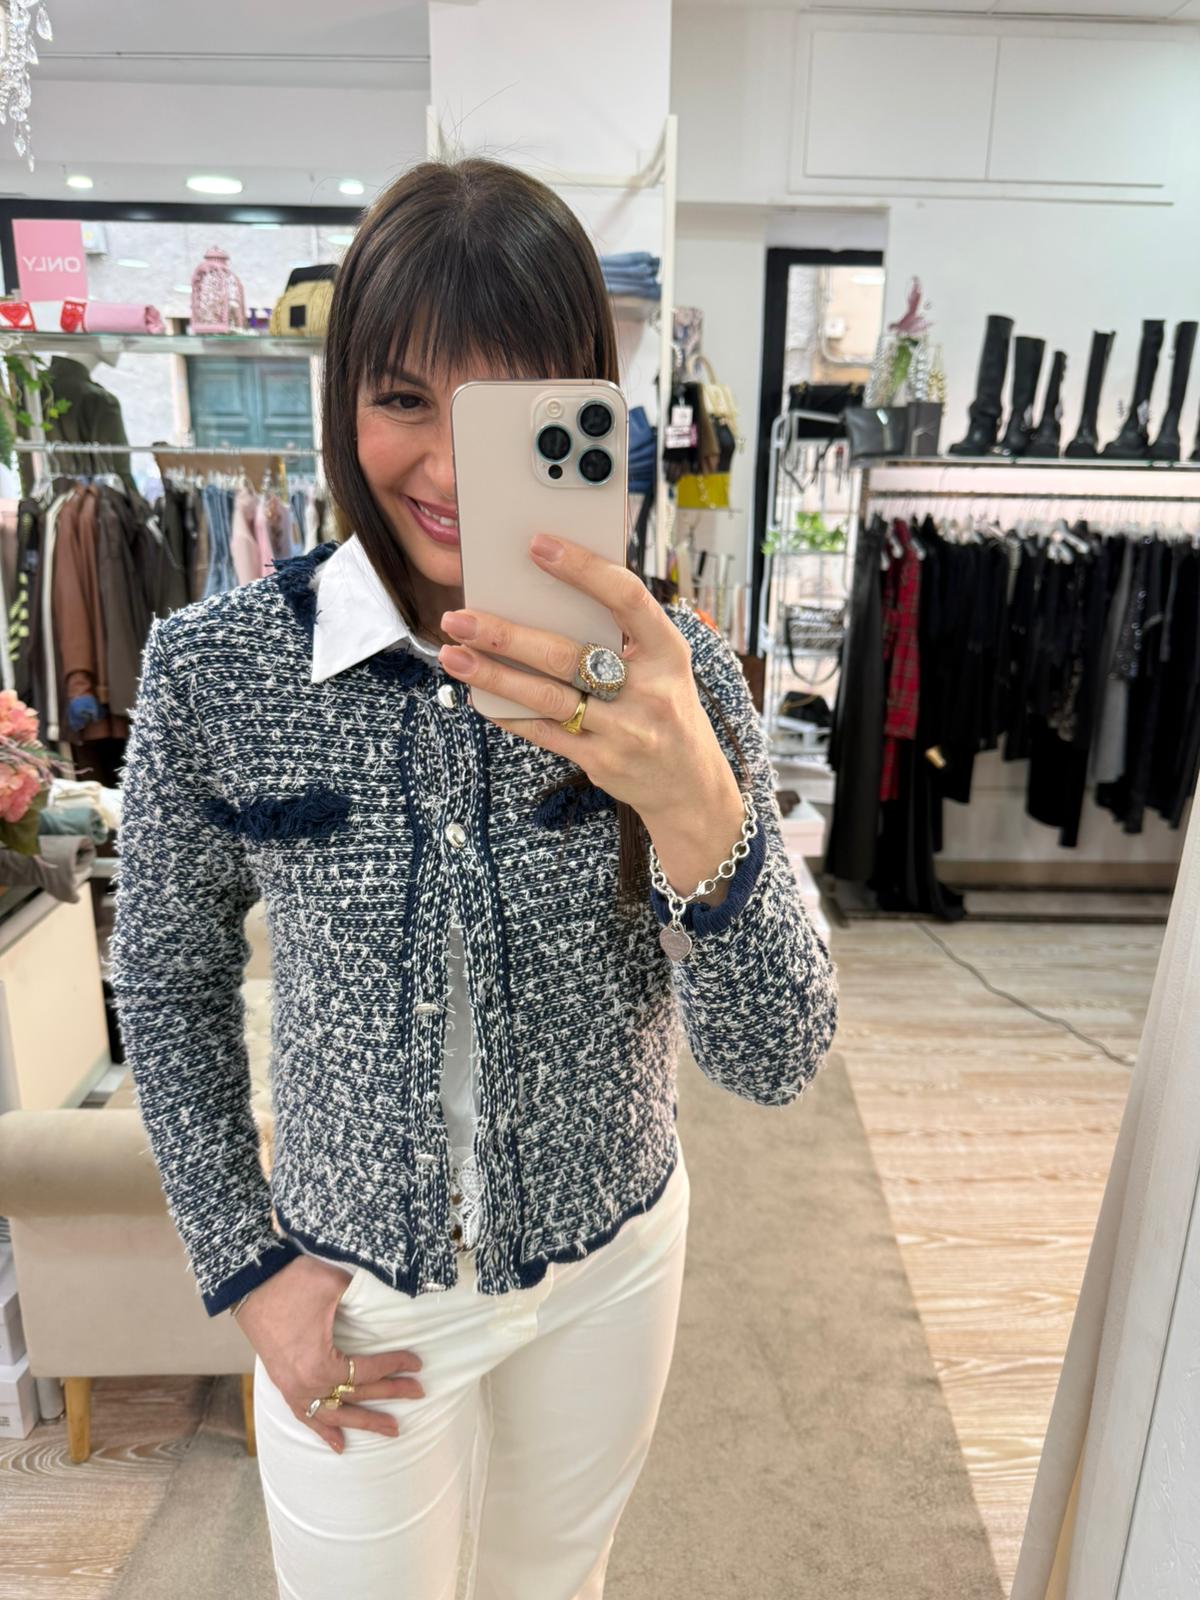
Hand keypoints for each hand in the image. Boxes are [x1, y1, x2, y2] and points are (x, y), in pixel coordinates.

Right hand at [233, 1255, 424, 1453]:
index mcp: (322, 1364)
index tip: (417, 1363)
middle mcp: (307, 1384)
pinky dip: (323, 1431)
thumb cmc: (293, 1281)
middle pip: (357, 1394)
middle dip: (391, 1394)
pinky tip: (339, 1445)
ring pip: (334, 1415)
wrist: (251, 1283)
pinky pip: (305, 1416)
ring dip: (364, 1422)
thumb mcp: (335, 1285)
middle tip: (418, 1394)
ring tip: (391, 1430)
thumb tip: (393, 1297)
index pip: (368, 1371)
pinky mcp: (282, 1384)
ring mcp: (292, 1388)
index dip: (395, 1366)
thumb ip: (365, 1296)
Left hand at [437, 533, 730, 820]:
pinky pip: (543, 732)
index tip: (538, 545)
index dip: (583, 569)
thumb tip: (547, 594)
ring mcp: (624, 729)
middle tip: (460, 616)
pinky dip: (508, 711)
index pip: (627, 598)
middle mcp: (649, 690)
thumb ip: (621, 634)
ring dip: (493, 674)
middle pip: (566, 654)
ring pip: (546, 696)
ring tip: (453, 654)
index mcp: (669, 651)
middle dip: (506, 634)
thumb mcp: (664, 666)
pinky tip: (479, 694)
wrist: (690, 786)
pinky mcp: (600, 761)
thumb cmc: (667, 709)